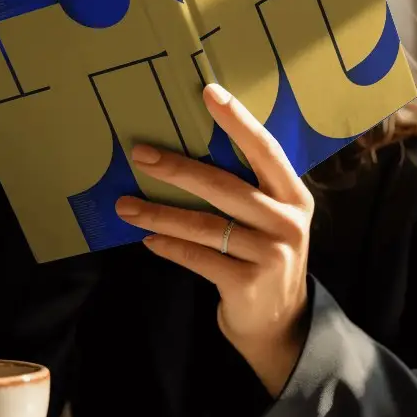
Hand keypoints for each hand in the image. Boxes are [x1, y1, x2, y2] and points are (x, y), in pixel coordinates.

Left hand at [115, 83, 313, 396]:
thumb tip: (184, 150)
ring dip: (159, 213)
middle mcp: (286, 221)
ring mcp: (269, 254)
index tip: (209, 92)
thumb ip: (246, 189)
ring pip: (205, 224)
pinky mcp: (247, 284)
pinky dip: (170, 246)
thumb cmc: (263, 255)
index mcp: (293, 195)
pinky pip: (198, 257)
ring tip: (124, 205)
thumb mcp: (269, 218)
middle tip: (140, 153)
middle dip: (178, 168)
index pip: (265, 149)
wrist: (280, 324)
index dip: (237, 121)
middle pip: (225, 186)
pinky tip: (147, 238)